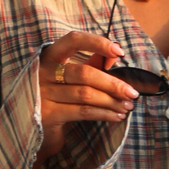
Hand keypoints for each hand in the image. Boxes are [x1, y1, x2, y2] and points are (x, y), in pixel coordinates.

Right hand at [35, 32, 138, 166]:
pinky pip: (83, 112)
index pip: (73, 40)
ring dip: (111, 101)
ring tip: (127, 106)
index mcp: (49, 56)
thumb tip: (115, 53)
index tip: (119, 52)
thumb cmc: (59, 97)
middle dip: (113, 84)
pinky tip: (116, 116)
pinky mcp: (48, 115)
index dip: (97, 43)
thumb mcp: (73, 77)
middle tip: (132, 93)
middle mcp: (43, 72)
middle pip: (85, 73)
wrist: (35, 128)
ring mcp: (43, 94)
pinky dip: (104, 114)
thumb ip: (92, 62)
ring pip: (86, 94)